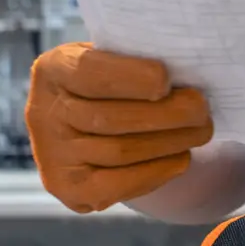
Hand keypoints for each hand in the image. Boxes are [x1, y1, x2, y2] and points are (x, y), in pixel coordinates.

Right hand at [27, 43, 214, 212]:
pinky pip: (117, 185)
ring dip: (169, 143)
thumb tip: (184, 65)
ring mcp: (53, 157)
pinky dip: (155, 172)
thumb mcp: (109, 56)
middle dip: (165, 114)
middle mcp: (43, 114)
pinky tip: (181, 158)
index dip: (129, 77)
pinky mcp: (69, 189)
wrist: (81, 124)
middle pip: (110, 118)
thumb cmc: (109, 80)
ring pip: (119, 152)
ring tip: (201, 130)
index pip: (89, 72)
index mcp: (53, 69)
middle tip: (201, 108)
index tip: (165, 79)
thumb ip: (133, 57)